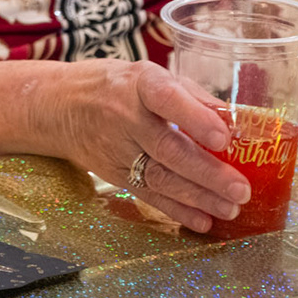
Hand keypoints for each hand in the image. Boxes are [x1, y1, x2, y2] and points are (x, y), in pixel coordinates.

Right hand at [47, 60, 250, 233]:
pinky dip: (176, 211)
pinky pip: (147, 195)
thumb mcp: (149, 76)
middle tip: (240, 189)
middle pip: (167, 148)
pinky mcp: (112, 174)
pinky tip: (202, 221)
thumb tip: (236, 121)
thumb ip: (191, 96)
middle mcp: (124, 116)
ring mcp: (116, 149)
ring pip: (159, 177)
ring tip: (230, 208)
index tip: (223, 138)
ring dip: (197, 197)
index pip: (167, 98)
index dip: (195, 118)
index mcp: (139, 84)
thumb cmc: (115, 87)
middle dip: (206, 172)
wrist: (58, 106)